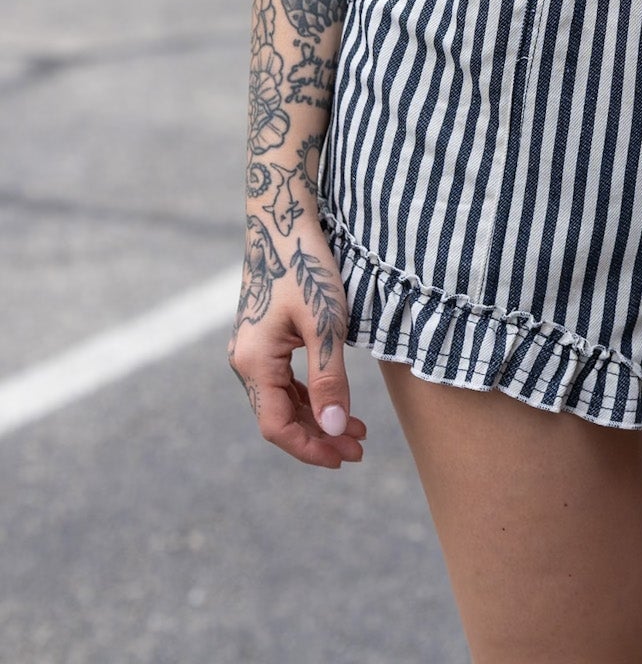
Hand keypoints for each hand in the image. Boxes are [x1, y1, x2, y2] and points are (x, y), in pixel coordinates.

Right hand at [227, 211, 366, 468]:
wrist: (284, 221)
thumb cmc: (306, 268)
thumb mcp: (326, 326)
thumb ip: (328, 381)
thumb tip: (335, 430)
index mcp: (253, 363)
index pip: (277, 427)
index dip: (311, 448)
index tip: (345, 458)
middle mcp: (244, 362)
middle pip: (279, 418)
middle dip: (319, 436)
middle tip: (359, 448)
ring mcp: (251, 350)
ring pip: (282, 401)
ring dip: (316, 417)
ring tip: (356, 430)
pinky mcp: (263, 339)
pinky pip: (282, 381)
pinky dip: (309, 396)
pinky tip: (335, 401)